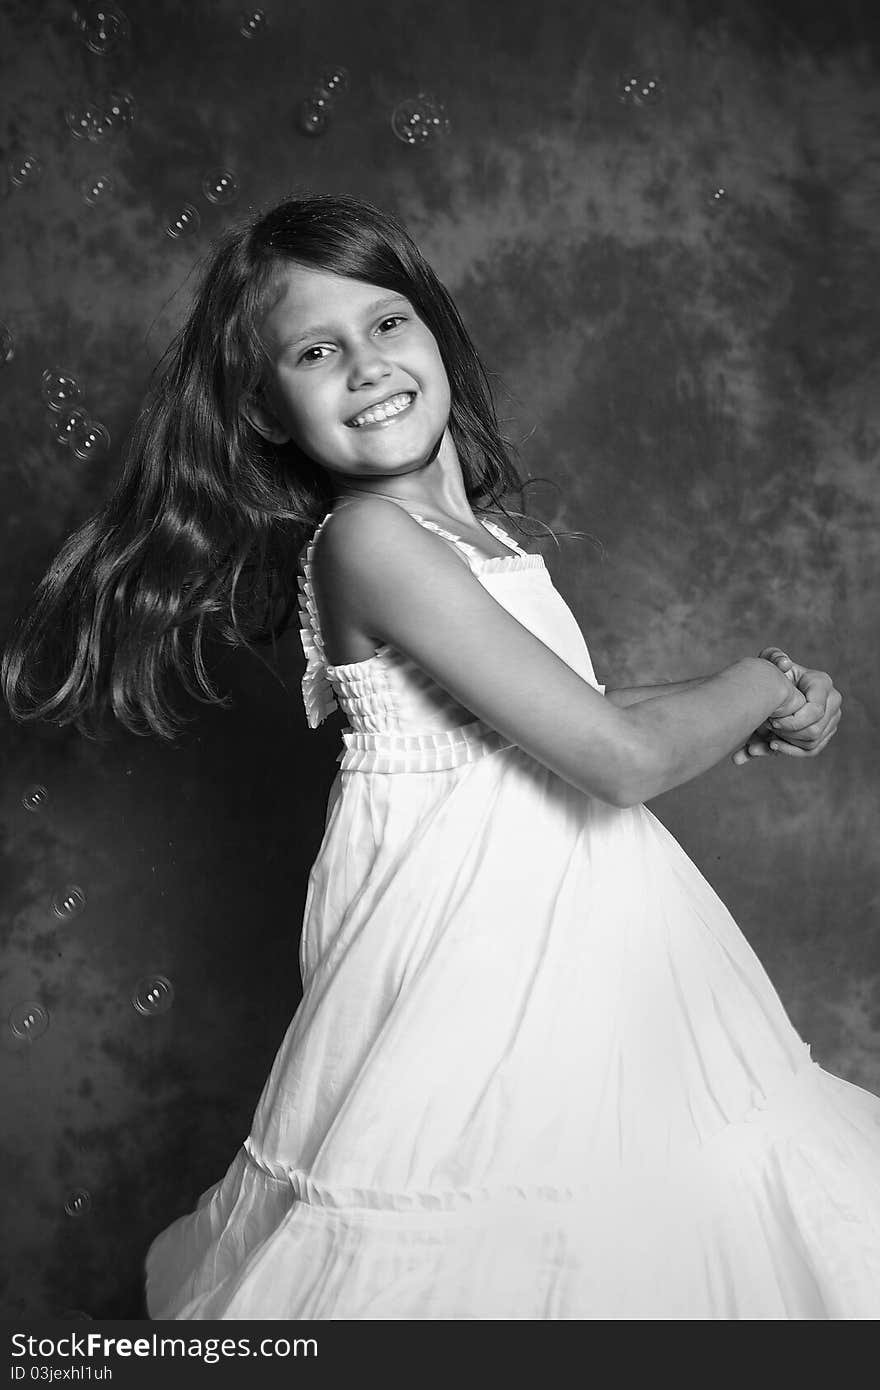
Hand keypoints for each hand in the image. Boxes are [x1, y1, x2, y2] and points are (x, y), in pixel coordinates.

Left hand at [731, 647, 841, 764]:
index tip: (771, 720)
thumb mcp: (769, 662)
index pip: (815, 711)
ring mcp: (832, 718)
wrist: (772, 689)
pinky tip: (772, 746)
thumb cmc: (771, 673)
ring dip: (787, 743)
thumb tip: (785, 663)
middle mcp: (833, 700)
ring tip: (766, 737)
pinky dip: (790, 751)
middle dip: (788, 733)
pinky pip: (812, 750)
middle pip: (814, 730)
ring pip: (813, 742)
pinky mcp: (826, 732)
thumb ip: (774, 657)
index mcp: (822, 682)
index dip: (792, 721)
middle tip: (767, 729)